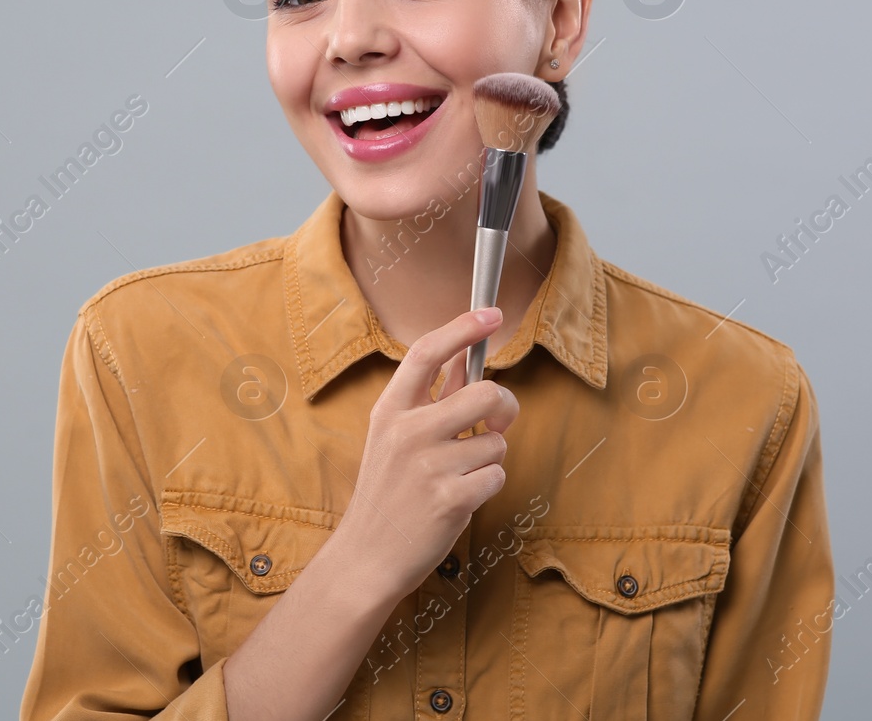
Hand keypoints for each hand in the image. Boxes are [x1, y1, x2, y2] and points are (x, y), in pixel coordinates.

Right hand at [336, 307, 520, 602]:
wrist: (367, 557)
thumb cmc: (387, 494)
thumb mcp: (393, 437)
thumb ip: (431, 399)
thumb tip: (467, 356)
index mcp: (391, 410)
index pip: (428, 353)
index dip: (463, 328)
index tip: (490, 313)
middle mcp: (408, 431)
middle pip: (484, 392)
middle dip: (504, 407)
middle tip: (497, 422)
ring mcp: (429, 465)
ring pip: (496, 440)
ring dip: (490, 458)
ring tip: (459, 476)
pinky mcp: (451, 498)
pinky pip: (497, 474)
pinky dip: (488, 486)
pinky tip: (460, 499)